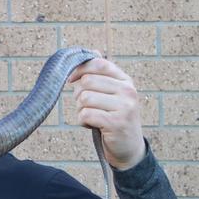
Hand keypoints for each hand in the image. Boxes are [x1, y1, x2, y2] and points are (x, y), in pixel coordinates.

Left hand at [67, 53, 145, 170]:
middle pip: (87, 82)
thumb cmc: (114, 117)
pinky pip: (86, 114)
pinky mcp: (116, 123)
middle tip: (86, 107)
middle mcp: (128, 91)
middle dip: (79, 95)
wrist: (128, 148)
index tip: (70, 79)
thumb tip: (92, 50)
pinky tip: (92, 125)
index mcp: (125, 80)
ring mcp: (124, 107)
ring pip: (84, 98)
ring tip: (91, 117)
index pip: (99, 64)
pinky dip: (83, 121)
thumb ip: (101, 75)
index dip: (79, 69)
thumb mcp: (111, 94)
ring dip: (81, 110)